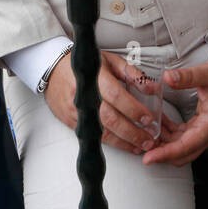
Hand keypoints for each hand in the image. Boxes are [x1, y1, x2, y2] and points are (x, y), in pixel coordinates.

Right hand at [43, 50, 179, 155]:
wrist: (54, 71)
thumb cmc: (87, 66)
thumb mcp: (111, 62)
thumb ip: (133, 75)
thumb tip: (153, 88)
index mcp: (95, 78)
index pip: (116, 96)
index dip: (133, 109)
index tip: (148, 119)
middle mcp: (84, 96)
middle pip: (109, 119)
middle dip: (131, 132)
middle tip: (149, 139)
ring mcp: (76, 111)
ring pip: (102, 131)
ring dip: (124, 141)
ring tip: (141, 146)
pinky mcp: (72, 122)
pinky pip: (93, 135)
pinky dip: (112, 143)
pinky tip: (126, 145)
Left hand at [140, 57, 207, 166]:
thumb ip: (187, 76)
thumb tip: (167, 77)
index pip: (185, 146)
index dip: (165, 153)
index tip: (148, 157)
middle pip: (182, 155)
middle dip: (162, 154)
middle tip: (141, 148)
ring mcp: (204, 132)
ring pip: (180, 148)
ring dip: (163, 145)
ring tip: (145, 136)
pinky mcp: (199, 127)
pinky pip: (181, 138)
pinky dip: (168, 135)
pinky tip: (157, 123)